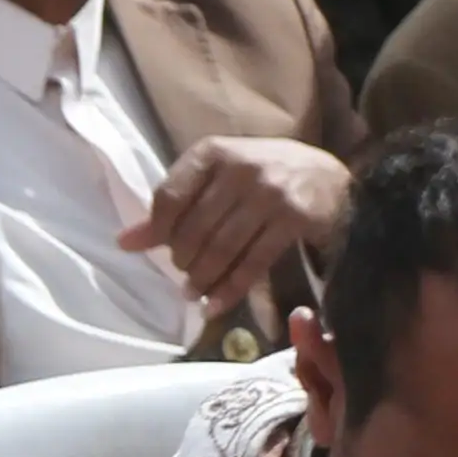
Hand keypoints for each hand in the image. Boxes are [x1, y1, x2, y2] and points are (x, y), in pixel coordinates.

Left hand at [119, 134, 353, 327]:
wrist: (332, 179)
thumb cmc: (266, 176)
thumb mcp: (220, 178)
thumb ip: (177, 205)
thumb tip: (124, 242)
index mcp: (215, 151)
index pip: (170, 196)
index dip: (157, 231)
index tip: (154, 251)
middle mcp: (240, 168)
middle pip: (194, 228)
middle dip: (183, 260)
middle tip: (184, 276)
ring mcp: (269, 192)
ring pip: (222, 248)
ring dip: (203, 279)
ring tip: (194, 294)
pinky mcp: (293, 218)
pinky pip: (253, 263)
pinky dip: (230, 289)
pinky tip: (216, 305)